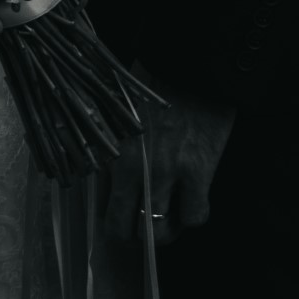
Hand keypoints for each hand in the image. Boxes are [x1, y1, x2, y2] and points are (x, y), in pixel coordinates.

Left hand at [104, 88, 234, 245]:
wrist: (193, 64)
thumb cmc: (156, 80)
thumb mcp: (121, 110)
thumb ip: (112, 144)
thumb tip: (107, 177)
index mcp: (111, 149)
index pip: (100, 204)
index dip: (111, 214)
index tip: (121, 212)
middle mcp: (133, 166)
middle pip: (122, 228)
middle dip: (131, 234)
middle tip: (142, 226)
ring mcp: (166, 171)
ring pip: (157, 232)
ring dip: (162, 232)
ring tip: (169, 221)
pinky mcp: (198, 171)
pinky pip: (194, 216)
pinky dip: (193, 216)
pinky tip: (193, 202)